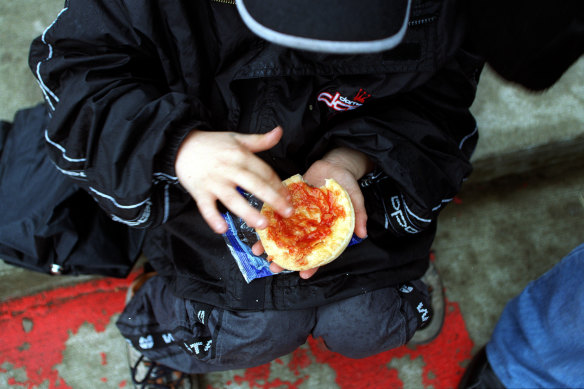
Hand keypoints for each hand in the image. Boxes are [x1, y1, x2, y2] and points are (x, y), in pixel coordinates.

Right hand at [175, 126, 292, 233]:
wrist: (180, 145)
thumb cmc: (212, 144)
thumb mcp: (237, 138)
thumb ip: (259, 140)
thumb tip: (279, 132)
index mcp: (240, 156)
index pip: (264, 172)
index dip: (278, 185)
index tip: (289, 198)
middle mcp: (229, 169)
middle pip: (254, 185)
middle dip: (272, 199)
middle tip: (287, 212)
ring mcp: (214, 182)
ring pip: (233, 199)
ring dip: (248, 212)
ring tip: (262, 224)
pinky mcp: (199, 192)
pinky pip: (207, 208)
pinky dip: (213, 218)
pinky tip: (223, 229)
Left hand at [253, 146, 372, 278]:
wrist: (334, 165)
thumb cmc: (346, 184)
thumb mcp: (355, 198)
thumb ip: (358, 215)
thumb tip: (362, 234)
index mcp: (327, 231)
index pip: (319, 254)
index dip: (313, 265)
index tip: (304, 274)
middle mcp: (311, 228)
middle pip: (298, 248)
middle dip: (286, 259)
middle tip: (275, 267)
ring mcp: (299, 217)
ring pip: (284, 235)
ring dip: (272, 245)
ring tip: (261, 254)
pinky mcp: (289, 205)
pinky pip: (277, 217)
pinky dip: (268, 224)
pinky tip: (258, 231)